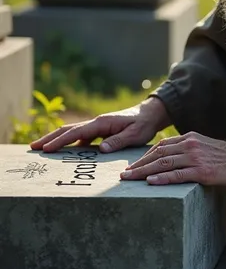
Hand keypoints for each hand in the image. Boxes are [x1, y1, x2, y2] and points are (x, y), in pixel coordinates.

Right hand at [30, 97, 170, 152]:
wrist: (149, 115)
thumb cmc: (143, 125)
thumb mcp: (134, 135)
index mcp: (101, 123)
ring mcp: (96, 127)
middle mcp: (96, 123)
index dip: (60, 141)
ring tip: (41, 149)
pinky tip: (62, 153)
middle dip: (50, 138)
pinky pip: (80, 138)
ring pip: (72, 133)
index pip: (76, 132)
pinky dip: (68, 144)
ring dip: (56, 140)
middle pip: (67, 130)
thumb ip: (118, 141)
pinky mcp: (99, 132)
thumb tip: (101, 149)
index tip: (46, 149)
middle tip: (33, 148)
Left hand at [120, 131, 225, 185]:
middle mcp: (189, 145)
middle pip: (158, 154)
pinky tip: (150, 183)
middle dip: (139, 165)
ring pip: (164, 164)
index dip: (145, 156)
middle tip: (124, 175)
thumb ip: (189, 150)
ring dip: (144, 172)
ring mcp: (195, 158)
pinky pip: (178, 175)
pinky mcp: (202, 171)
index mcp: (189, 138)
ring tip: (130, 180)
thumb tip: (172, 160)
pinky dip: (162, 178)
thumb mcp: (204, 147)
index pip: (161, 146)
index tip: (133, 165)